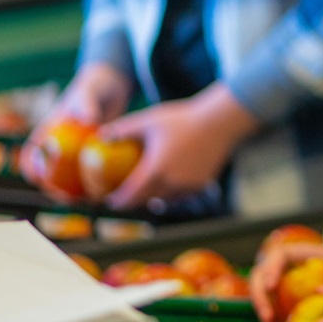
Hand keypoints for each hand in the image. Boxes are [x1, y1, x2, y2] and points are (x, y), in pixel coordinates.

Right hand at [19, 61, 132, 196]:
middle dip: (52, 187)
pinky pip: (91, 170)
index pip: (33, 150)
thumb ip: (87, 102)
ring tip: (84, 201)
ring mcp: (77, 149)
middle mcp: (61, 141)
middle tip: (64, 198)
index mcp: (51, 128)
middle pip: (50, 170)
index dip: (30, 166)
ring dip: (73, 189)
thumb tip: (87, 120)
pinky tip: (106, 191)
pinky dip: (95, 181)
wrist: (114, 83)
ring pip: (70, 175)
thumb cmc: (97, 84)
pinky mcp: (94, 152)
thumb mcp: (91, 91)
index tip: (37, 179)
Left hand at [96, 82, 259, 209]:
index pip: (131, 194)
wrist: (220, 122)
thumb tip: (102, 135)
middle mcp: (171, 183)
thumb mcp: (149, 120)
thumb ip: (123, 129)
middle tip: (124, 198)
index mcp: (155, 170)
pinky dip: (171, 193)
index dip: (118, 201)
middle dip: (133, 202)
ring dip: (152, 198)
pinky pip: (181, 195)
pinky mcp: (201, 184)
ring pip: (165, 199)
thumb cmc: (183, 119)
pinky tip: (168, 184)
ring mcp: (188, 186)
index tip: (109, 201)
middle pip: (146, 200)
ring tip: (145, 192)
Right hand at [250, 243, 322, 321]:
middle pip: (260, 277)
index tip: (271, 286)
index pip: (278, 255)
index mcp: (298, 253)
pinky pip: (268, 308)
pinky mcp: (276, 298)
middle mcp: (282, 265)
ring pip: (260, 296)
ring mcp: (277, 282)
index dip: (270, 269)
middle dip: (260, 298)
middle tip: (269, 317)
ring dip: (263, 315)